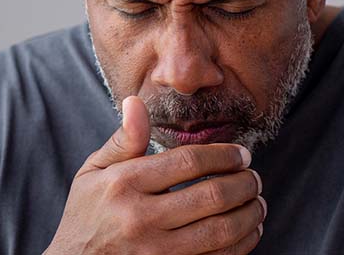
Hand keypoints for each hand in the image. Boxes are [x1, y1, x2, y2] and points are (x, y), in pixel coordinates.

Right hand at [44, 96, 265, 254]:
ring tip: (257, 201)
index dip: (223, 155)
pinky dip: (241, 245)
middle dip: (244, 183)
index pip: (188, 162)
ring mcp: (156, 253)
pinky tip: (247, 230)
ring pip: (220, 231)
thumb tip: (136, 103)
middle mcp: (140, 219)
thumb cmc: (86, 215)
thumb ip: (123, 140)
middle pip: (211, 196)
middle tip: (254, 177)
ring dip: (249, 214)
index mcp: (124, 184)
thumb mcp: (93, 172)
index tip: (241, 155)